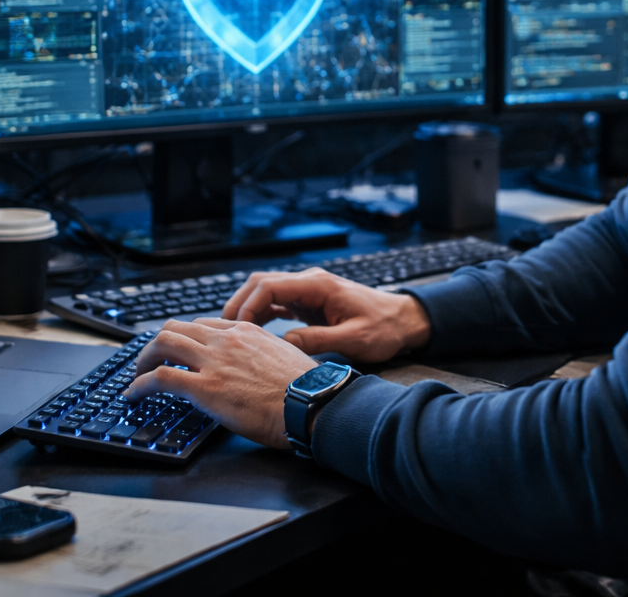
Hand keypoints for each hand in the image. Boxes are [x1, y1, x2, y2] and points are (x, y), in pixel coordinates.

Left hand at [124, 318, 317, 447]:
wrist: (311, 404)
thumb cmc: (306, 389)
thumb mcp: (284, 358)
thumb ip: (263, 356)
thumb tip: (256, 369)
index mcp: (247, 332)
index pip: (203, 325)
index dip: (185, 338)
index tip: (177, 351)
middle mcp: (226, 340)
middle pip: (176, 328)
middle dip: (157, 344)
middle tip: (150, 361)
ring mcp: (214, 362)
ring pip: (162, 343)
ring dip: (143, 360)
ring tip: (137, 376)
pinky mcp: (204, 387)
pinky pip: (160, 377)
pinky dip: (140, 385)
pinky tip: (134, 395)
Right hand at [220, 268, 431, 362]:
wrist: (403, 321)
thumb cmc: (384, 328)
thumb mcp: (354, 339)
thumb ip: (318, 341)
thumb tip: (285, 343)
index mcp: (318, 285)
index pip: (270, 285)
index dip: (248, 305)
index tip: (237, 327)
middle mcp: (310, 283)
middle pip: (261, 284)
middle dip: (239, 304)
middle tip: (223, 329)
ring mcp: (309, 292)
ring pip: (266, 292)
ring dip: (247, 309)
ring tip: (232, 333)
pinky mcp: (310, 304)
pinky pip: (277, 304)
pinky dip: (261, 315)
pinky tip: (251, 332)